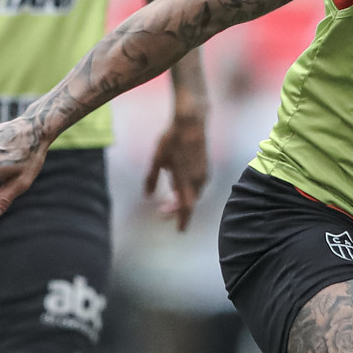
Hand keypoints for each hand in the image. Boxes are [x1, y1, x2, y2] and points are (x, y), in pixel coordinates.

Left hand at [144, 113, 209, 230]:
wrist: (191, 122)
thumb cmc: (172, 139)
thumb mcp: (157, 160)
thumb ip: (152, 179)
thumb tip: (147, 196)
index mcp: (186, 180)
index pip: (186, 207)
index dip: (182, 220)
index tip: (180, 230)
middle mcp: (198, 180)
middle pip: (190, 202)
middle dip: (178, 210)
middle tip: (164, 212)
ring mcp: (203, 173)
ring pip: (194, 193)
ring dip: (183, 199)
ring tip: (170, 199)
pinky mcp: (205, 167)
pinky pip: (197, 185)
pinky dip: (188, 190)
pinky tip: (178, 185)